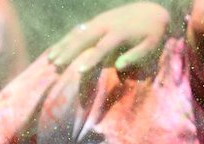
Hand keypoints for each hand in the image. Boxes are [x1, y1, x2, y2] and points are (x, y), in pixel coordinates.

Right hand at [46, 3, 170, 74]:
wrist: (152, 11)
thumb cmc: (153, 34)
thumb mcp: (151, 46)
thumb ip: (136, 56)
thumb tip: (118, 66)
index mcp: (119, 32)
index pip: (102, 47)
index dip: (90, 59)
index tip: (78, 71)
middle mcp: (106, 24)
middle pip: (84, 38)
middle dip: (69, 51)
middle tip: (56, 65)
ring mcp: (99, 21)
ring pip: (77, 32)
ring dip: (63, 45)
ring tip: (50, 59)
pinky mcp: (97, 20)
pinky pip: (79, 29)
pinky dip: (67, 39)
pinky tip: (57, 48)